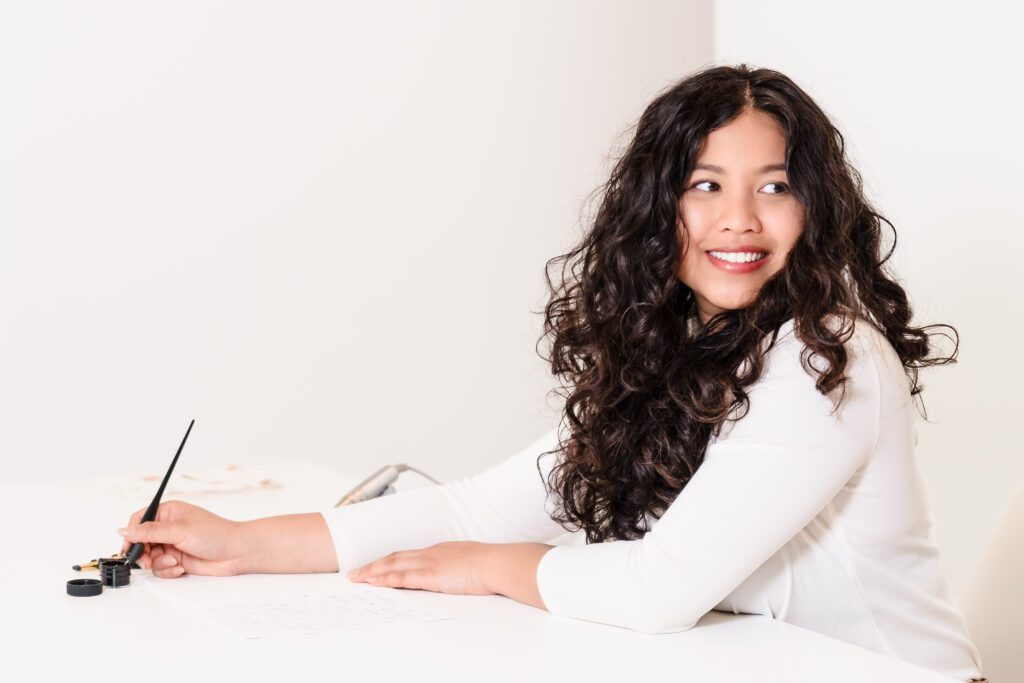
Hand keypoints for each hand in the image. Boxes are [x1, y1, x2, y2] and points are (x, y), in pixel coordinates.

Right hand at [118, 500, 244, 577]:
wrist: (236, 553)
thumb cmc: (215, 533)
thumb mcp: (178, 530)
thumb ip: (149, 532)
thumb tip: (125, 530)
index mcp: (169, 512)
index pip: (139, 519)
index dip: (131, 534)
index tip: (127, 548)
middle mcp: (168, 528)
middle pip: (141, 542)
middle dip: (144, 553)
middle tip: (149, 559)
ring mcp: (172, 544)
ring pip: (150, 557)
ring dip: (159, 563)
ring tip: (174, 562)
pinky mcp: (177, 559)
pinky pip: (161, 568)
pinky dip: (168, 570)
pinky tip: (181, 568)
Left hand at [346, 541, 554, 609]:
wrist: (497, 563)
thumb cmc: (490, 564)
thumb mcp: (470, 562)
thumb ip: (458, 566)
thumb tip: (455, 574)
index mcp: (440, 550)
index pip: (407, 554)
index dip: (389, 560)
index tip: (376, 565)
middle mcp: (431, 552)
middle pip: (394, 557)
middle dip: (373, 565)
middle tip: (356, 572)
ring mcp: (429, 562)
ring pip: (392, 565)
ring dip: (372, 572)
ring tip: (356, 578)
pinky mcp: (431, 575)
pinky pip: (401, 577)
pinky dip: (384, 579)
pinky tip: (373, 582)